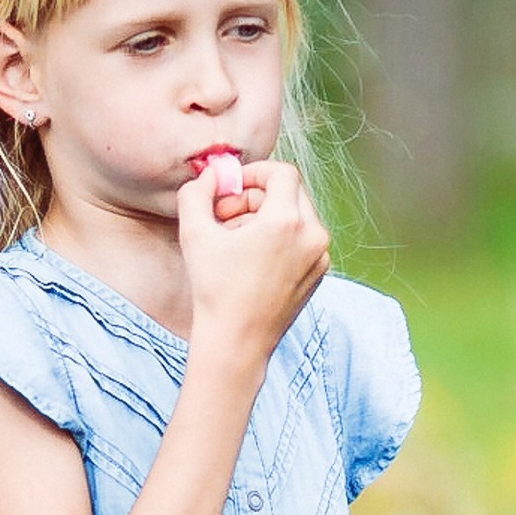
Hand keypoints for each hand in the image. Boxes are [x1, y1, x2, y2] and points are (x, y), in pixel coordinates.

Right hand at [176, 155, 328, 371]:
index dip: (255, 173)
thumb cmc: (214, 289)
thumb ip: (197, 192)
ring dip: (266, 218)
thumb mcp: (194, 233)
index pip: (282, 172)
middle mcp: (313, 235)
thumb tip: (211, 174)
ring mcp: (320, 256)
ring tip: (236, 240)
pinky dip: (280, 239)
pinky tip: (253, 260)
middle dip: (257, 197)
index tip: (233, 187)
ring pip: (296, 216)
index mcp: (287, 221)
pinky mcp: (319, 273)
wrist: (236, 342)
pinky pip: (302, 240)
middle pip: (290, 193)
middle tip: (227, 216)